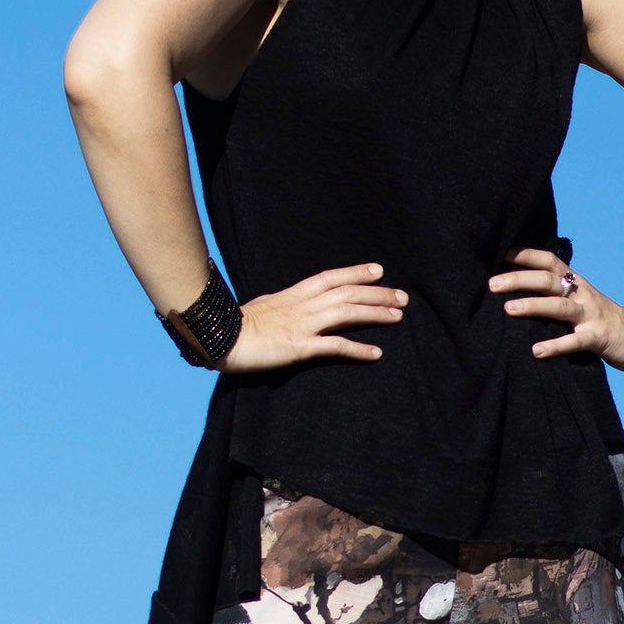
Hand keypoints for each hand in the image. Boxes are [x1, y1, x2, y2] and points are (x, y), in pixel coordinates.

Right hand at [222, 263, 407, 372]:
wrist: (221, 337)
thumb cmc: (236, 325)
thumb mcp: (264, 306)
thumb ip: (283, 305)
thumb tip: (293, 306)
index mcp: (293, 294)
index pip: (331, 277)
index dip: (356, 272)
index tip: (378, 270)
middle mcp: (303, 305)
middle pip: (347, 293)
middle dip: (377, 293)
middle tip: (402, 297)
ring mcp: (303, 325)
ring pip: (347, 312)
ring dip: (375, 313)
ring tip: (398, 316)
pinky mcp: (300, 347)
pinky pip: (335, 346)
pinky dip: (358, 348)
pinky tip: (376, 353)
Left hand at [488, 248, 623, 372]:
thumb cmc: (602, 319)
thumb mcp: (580, 300)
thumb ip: (556, 293)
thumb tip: (519, 290)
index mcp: (576, 283)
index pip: (549, 262)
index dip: (526, 255)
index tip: (501, 255)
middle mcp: (582, 294)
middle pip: (548, 280)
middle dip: (519, 280)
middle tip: (492, 284)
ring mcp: (590, 315)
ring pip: (559, 307)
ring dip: (533, 306)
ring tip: (508, 309)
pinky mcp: (598, 337)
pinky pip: (574, 341)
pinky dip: (555, 345)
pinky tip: (536, 351)